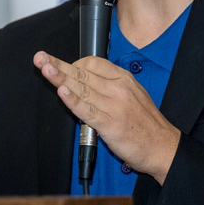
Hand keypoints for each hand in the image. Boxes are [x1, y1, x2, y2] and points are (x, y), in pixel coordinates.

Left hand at [33, 51, 180, 184]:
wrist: (163, 147)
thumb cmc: (146, 124)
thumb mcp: (135, 94)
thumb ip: (112, 86)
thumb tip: (88, 81)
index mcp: (124, 79)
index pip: (94, 63)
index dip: (74, 63)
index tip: (62, 67)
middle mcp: (118, 88)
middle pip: (83, 72)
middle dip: (58, 65)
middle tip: (40, 58)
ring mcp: (113, 105)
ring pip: (81, 88)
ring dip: (60, 78)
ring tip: (45, 69)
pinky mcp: (109, 124)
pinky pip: (87, 110)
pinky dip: (73, 100)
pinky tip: (62, 92)